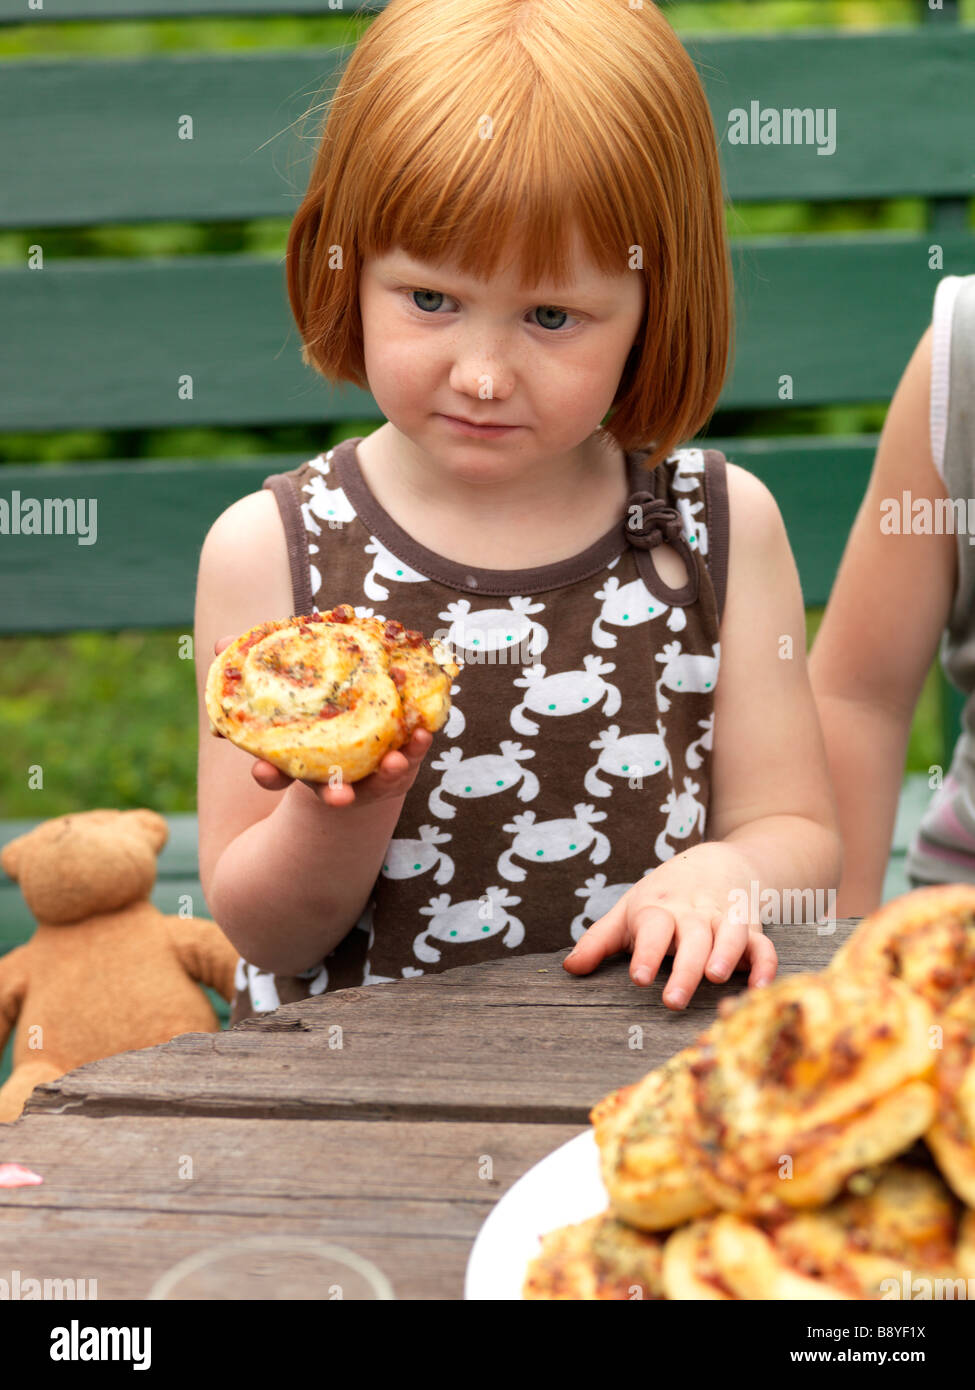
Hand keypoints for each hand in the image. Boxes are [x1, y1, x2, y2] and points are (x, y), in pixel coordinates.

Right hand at [210, 634, 433, 808]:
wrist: (362, 720)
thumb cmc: (315, 704)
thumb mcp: (285, 684)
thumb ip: (254, 666)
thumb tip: (220, 644)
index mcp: (300, 759)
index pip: (276, 774)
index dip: (268, 774)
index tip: (262, 770)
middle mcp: (334, 771)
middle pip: (330, 790)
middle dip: (334, 794)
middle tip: (338, 797)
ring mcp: (369, 769)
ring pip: (378, 779)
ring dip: (387, 771)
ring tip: (394, 760)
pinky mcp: (401, 757)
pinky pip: (411, 753)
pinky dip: (416, 744)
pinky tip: (423, 732)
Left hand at [562, 844, 777, 1009]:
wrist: (714, 862)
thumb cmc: (662, 896)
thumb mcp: (627, 911)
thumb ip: (598, 941)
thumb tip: (569, 969)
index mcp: (659, 910)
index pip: (652, 928)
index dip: (646, 952)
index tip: (638, 978)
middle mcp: (693, 914)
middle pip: (691, 937)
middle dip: (684, 968)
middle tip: (673, 1000)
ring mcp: (723, 919)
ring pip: (729, 935)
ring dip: (726, 954)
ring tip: (716, 978)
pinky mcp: (750, 928)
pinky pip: (762, 944)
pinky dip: (765, 964)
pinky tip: (760, 987)